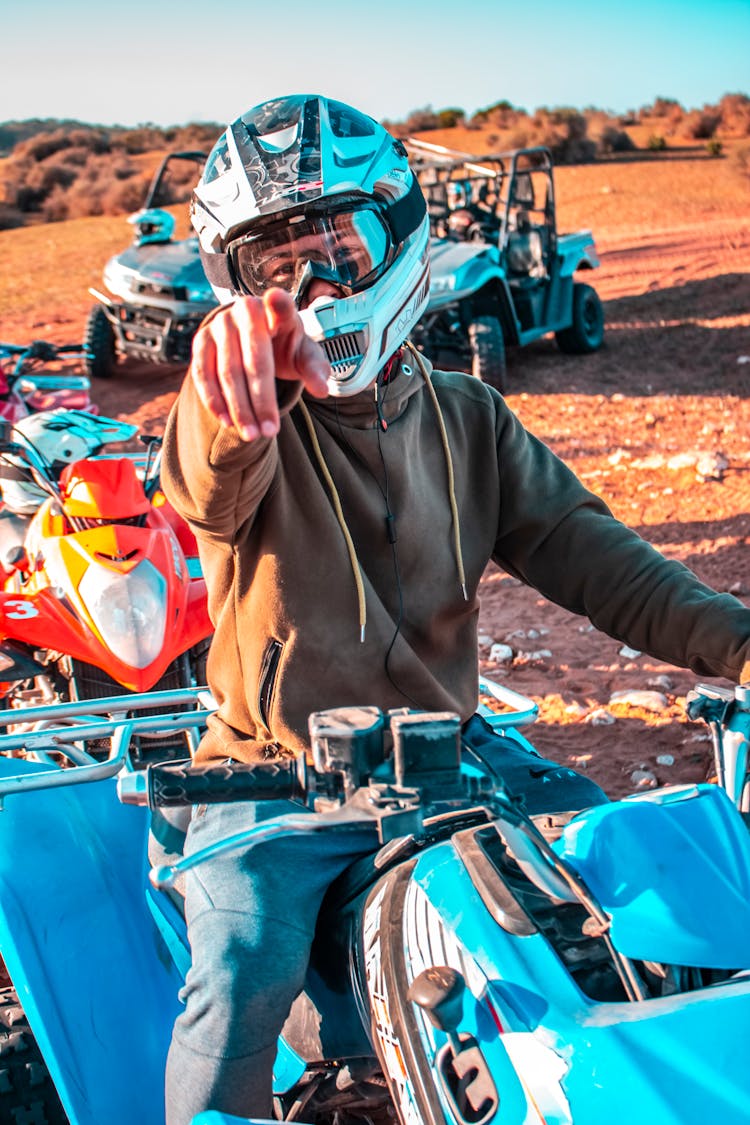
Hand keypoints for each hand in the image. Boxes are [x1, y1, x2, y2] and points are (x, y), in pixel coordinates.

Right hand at [189, 289, 329, 440]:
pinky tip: (227, 421)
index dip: (277, 304)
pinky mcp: (201, 341)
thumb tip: (321, 389)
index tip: (276, 299)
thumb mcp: (304, 355)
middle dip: (261, 401)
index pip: (280, 306)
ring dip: (239, 408)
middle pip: (253, 360)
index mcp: (277, 310)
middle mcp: (245, 311)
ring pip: (226, 372)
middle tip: (270, 432)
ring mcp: (219, 325)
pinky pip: (202, 374)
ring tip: (252, 434)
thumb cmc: (285, 347)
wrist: (254, 338)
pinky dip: (214, 400)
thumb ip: (315, 369)